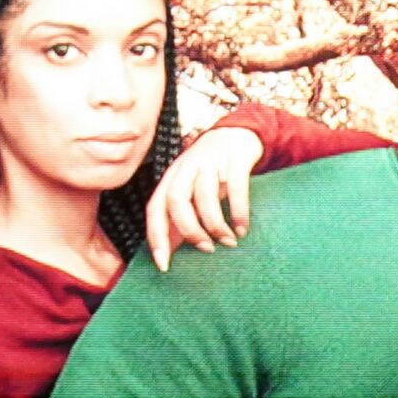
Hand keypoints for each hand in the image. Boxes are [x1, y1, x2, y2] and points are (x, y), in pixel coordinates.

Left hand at [143, 123, 267, 269]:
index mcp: (172, 178)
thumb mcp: (192, 189)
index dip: (156, 237)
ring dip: (215, 225)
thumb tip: (170, 250)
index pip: (155, 208)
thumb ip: (182, 215)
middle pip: (175, 200)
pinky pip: (235, 188)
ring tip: (229, 242)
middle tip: (206, 249)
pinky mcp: (235, 159)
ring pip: (204, 195)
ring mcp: (210, 161)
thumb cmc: (212, 170)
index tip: (164, 264)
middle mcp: (186, 168)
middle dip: (189, 230)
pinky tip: (242, 229)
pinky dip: (238, 212)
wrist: (237, 134)